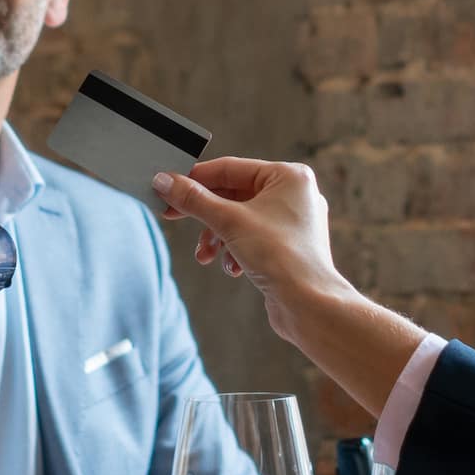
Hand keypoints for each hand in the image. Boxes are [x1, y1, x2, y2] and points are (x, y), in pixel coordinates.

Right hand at [150, 157, 353, 341]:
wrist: (309, 305)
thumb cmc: (282, 256)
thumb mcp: (228, 221)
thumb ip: (193, 199)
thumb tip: (165, 182)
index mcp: (289, 176)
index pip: (231, 168)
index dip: (196, 178)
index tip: (169, 186)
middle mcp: (294, 194)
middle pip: (234, 194)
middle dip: (206, 215)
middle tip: (173, 216)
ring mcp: (294, 221)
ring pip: (240, 219)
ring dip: (218, 237)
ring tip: (206, 256)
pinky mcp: (288, 246)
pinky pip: (252, 238)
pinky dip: (236, 250)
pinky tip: (233, 267)